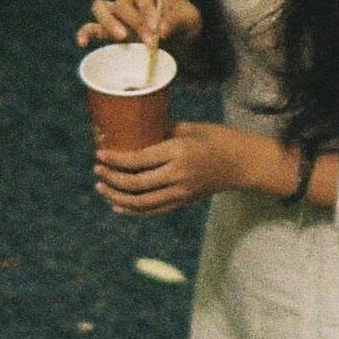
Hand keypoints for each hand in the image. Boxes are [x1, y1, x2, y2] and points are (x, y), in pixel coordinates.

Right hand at [76, 0, 202, 53]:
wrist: (183, 40)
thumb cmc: (185, 23)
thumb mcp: (190, 19)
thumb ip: (177, 20)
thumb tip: (161, 30)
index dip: (146, 10)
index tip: (157, 29)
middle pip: (121, 3)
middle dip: (135, 23)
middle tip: (150, 42)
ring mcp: (118, 12)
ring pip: (101, 9)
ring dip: (110, 24)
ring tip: (122, 38)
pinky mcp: (112, 30)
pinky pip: (93, 28)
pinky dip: (86, 33)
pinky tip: (83, 43)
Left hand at [94, 122, 251, 216]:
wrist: (242, 163)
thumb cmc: (216, 138)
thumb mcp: (189, 128)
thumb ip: (162, 132)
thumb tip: (135, 132)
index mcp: (178, 152)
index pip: (139, 160)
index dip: (116, 160)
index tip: (99, 154)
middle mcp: (178, 175)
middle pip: (136, 184)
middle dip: (112, 178)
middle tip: (97, 170)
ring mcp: (181, 193)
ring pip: (142, 202)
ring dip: (118, 196)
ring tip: (101, 187)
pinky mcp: (183, 202)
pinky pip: (154, 210)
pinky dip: (133, 210)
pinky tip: (118, 205)